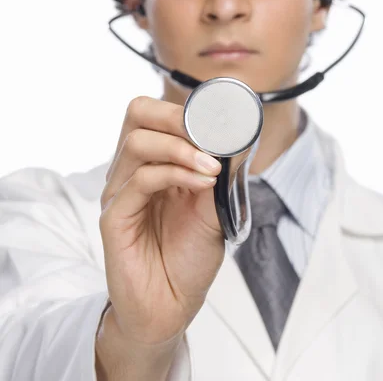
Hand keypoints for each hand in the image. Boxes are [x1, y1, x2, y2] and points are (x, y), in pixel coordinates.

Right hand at [99, 96, 223, 346]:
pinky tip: (202, 184)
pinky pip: (140, 179)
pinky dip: (174, 173)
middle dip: (177, 116)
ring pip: (137, 142)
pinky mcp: (114, 216)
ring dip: (181, 148)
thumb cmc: (189, 256)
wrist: (172, 305)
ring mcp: (119, 191)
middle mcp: (131, 170)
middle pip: (137, 113)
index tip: (220, 122)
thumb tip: (234, 136)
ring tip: (212, 167)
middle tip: (209, 134)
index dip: (185, 110)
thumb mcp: (213, 205)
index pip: (154, 113)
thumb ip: (217, 171)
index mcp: (152, 162)